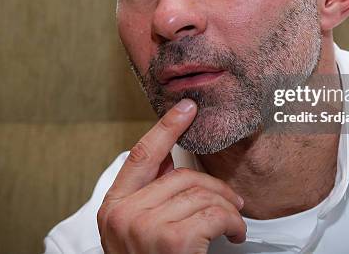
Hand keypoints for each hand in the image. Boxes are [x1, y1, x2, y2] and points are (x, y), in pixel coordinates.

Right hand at [97, 99, 245, 253]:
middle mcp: (124, 215)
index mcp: (113, 208)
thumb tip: (170, 159)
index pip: (141, 155)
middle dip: (215, 188)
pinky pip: (215, 214)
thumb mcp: (137, 233)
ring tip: (235, 225)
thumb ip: (150, 195)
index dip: (166, 127)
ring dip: (229, 209)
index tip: (187, 108)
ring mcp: (145, 227)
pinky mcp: (172, 241)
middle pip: (181, 175)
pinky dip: (234, 224)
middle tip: (234, 204)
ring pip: (202, 193)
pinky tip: (235, 236)